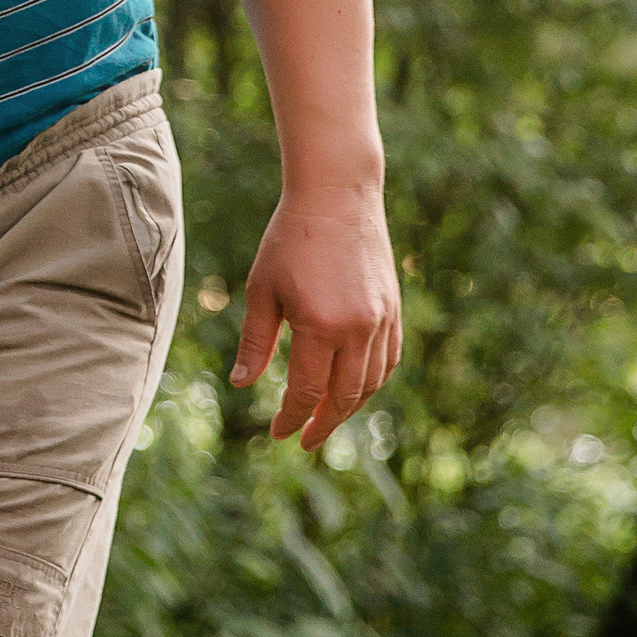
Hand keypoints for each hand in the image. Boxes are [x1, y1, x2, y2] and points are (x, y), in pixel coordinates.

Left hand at [229, 178, 400, 451]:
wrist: (337, 195)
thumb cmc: (289, 239)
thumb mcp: (261, 289)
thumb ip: (255, 342)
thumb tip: (242, 386)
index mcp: (318, 326)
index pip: (305, 392)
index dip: (291, 418)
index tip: (278, 433)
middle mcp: (356, 329)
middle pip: (343, 397)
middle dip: (323, 423)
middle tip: (306, 440)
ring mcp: (381, 320)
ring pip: (370, 383)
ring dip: (349, 407)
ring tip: (327, 417)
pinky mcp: (393, 309)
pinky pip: (388, 360)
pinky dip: (373, 381)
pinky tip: (355, 386)